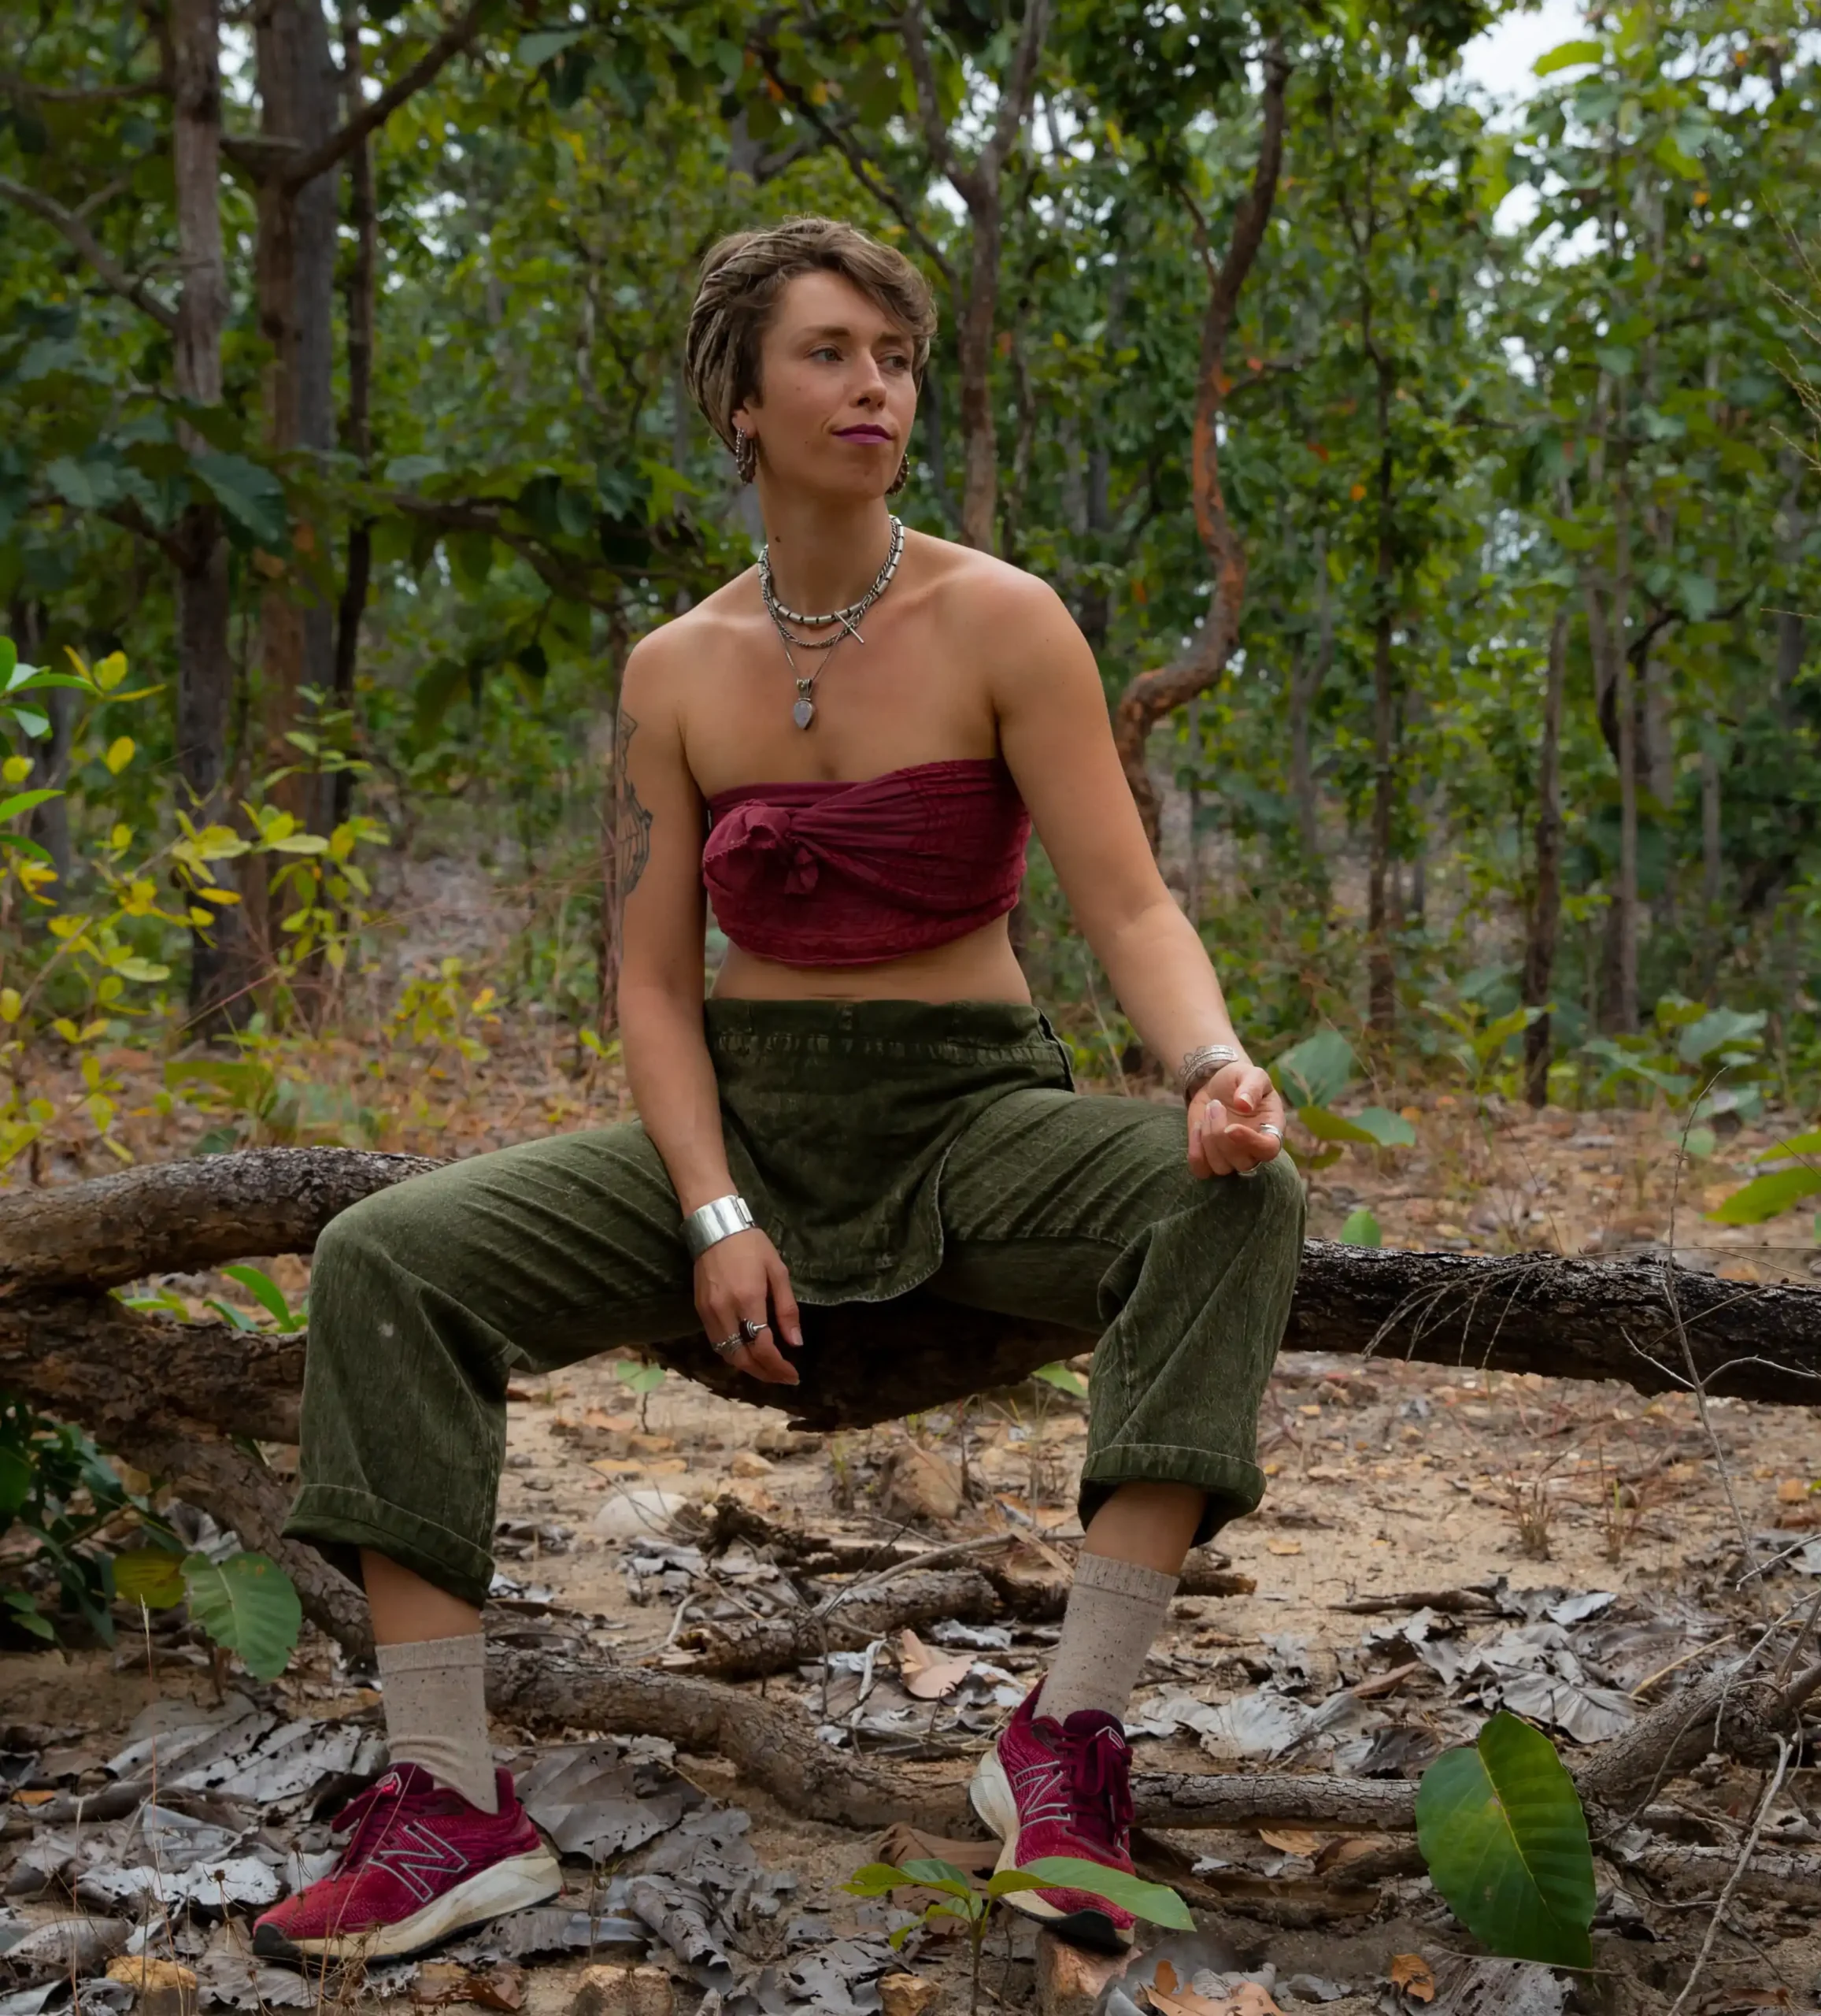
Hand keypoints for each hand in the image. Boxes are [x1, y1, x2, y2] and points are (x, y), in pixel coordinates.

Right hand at [695, 1226, 802, 1385]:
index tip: (793, 1375)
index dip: (778, 1367)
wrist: (715, 1227)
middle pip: (741, 1358)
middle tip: (783, 1377)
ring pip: (726, 1354)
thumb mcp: (778, 1271)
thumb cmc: (752, 1245)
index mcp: (748, 1299)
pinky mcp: (700, 1310)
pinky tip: (749, 1352)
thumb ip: (787, 1309)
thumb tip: (795, 1343)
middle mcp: (725, 1311)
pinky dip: (734, 1354)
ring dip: (748, 1367)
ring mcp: (708, 1312)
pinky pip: (717, 1343)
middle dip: (764, 1373)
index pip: (762, 1347)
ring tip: (768, 1369)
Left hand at [1187, 1060, 1285, 1179]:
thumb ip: (1252, 1086)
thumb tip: (1244, 1104)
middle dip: (1221, 1135)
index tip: (1231, 1127)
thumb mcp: (1251, 1074)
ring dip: (1208, 1139)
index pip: (1269, 1150)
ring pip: (1220, 1167)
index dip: (1251, 1143)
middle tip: (1215, 1104)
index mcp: (1271, 1130)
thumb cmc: (1241, 1080)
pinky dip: (1195, 1149)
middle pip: (1242, 1163)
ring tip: (1209, 1110)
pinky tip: (1197, 1125)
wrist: (1218, 1086)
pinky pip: (1201, 1169)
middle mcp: (1254, 1150)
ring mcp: (1232, 1158)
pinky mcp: (1210, 1159)